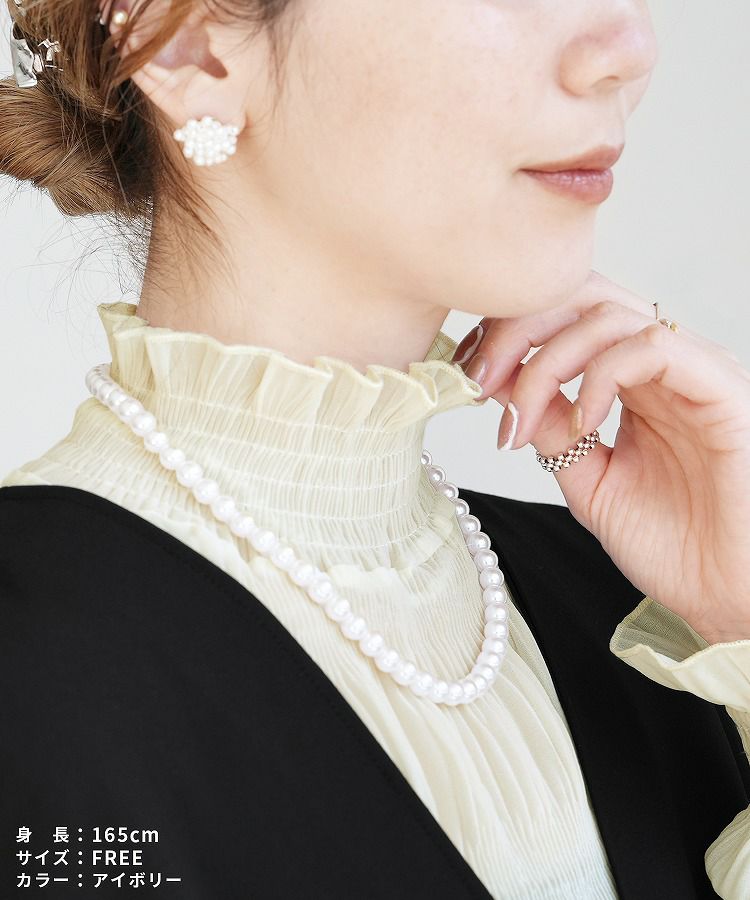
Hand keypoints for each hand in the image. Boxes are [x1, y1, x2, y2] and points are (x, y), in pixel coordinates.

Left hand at [454, 270, 749, 643]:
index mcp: (630, 383)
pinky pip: (653, 348)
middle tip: (479, 375)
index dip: (508, 333)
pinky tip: (583, 424)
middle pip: (582, 297)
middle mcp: (661, 367)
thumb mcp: (589, 479)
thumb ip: (552, 429)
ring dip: (547, 357)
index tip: (467, 373)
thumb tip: (501, 385)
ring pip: (610, 315)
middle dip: (516, 328)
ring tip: (521, 416)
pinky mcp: (721, 389)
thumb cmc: (675, 545)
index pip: (565, 318)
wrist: (733, 595)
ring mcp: (693, 373)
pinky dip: (601, 376)